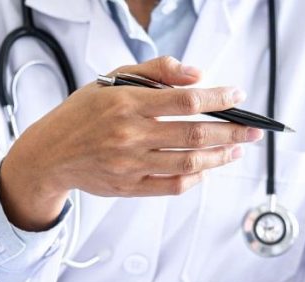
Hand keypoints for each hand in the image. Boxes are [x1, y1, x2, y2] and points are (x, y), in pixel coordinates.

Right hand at [0, 55, 263, 229]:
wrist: (50, 154)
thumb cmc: (84, 114)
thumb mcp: (114, 79)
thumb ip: (156, 71)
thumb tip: (197, 75)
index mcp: (128, 103)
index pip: (185, 100)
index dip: (217, 99)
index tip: (237, 96)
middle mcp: (131, 135)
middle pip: (195, 135)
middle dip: (232, 132)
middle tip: (253, 130)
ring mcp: (131, 165)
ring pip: (189, 163)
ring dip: (220, 157)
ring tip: (237, 149)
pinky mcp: (130, 187)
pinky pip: (173, 186)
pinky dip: (195, 177)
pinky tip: (207, 168)